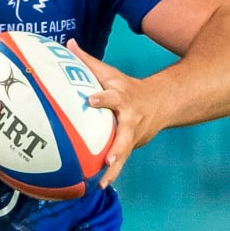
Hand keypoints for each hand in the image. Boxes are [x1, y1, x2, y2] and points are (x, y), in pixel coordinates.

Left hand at [66, 39, 163, 188]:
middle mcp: (130, 119)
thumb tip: (67, 43)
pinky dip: (111, 175)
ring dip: (114, 169)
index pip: (113, 97)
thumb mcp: (111, 73)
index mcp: (124, 98)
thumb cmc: (128, 87)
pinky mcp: (132, 146)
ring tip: (102, 182)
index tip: (91, 100)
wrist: (162, 103)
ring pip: (124, 154)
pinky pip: (120, 162)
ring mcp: (133, 135)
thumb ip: (88, 61)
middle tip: (106, 159)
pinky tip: (98, 186)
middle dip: (117, 148)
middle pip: (125, 135)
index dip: (103, 98)